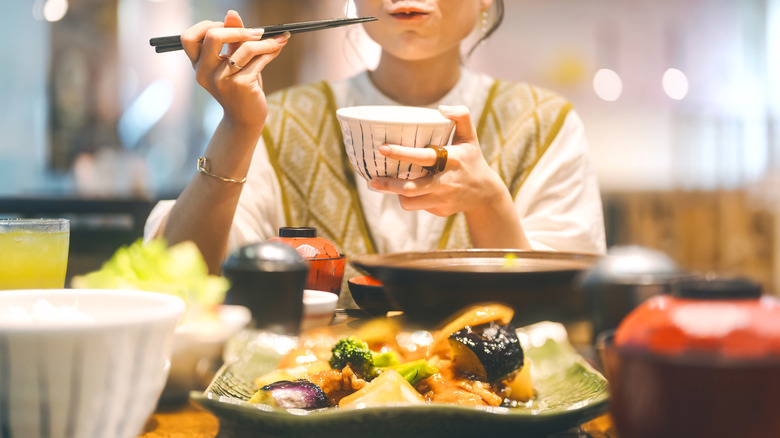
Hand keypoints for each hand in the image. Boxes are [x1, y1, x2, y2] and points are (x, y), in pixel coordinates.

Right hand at [180, 10, 288, 126]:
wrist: (245, 119)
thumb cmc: (239, 88)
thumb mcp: (233, 61)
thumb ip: (233, 38)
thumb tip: (232, 13)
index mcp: (198, 65)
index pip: (188, 38)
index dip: (208, 26)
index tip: (228, 27)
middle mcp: (205, 73)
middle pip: (212, 36)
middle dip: (238, 29)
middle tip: (257, 32)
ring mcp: (222, 80)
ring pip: (245, 48)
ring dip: (265, 41)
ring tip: (278, 39)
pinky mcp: (240, 86)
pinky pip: (258, 61)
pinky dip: (270, 52)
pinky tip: (277, 48)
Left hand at [369, 105, 507, 217]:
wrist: (485, 193)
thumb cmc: (471, 159)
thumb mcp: (470, 137)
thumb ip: (461, 116)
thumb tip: (442, 108)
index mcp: (452, 160)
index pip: (424, 157)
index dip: (402, 153)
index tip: (383, 148)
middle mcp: (446, 182)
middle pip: (412, 187)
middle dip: (389, 185)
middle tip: (372, 180)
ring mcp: (442, 199)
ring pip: (410, 201)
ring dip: (396, 194)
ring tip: (385, 184)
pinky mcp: (439, 210)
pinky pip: (416, 206)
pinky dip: (408, 198)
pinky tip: (406, 190)